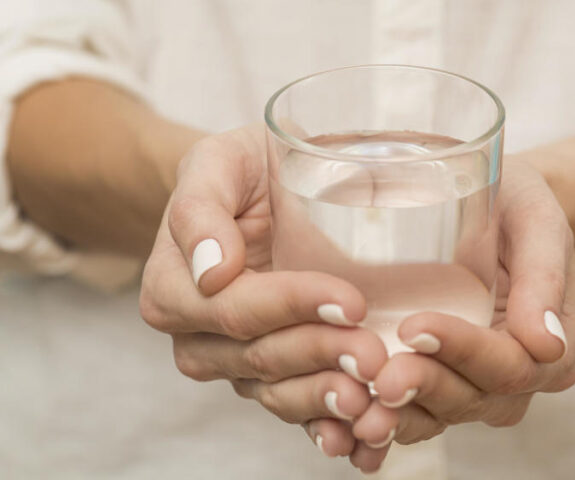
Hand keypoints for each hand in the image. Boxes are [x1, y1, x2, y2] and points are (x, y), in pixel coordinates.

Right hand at [139, 126, 392, 471]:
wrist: (260, 191)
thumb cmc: (241, 171)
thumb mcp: (218, 162)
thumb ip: (200, 208)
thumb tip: (210, 269)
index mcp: (175, 289)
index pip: (235, 309)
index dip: (292, 308)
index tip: (350, 301)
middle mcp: (200, 337)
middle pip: (260, 358)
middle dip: (320, 357)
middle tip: (373, 355)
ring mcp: (236, 363)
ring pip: (278, 393)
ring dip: (326, 400)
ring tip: (372, 399)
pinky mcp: (273, 375)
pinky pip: (295, 410)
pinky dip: (328, 427)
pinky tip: (362, 438)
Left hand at [345, 158, 574, 446]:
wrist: (496, 211)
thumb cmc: (518, 207)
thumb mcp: (537, 223)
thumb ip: (544, 275)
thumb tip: (548, 345)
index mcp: (555, 348)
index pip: (510, 364)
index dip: (463, 351)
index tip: (414, 327)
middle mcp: (519, 378)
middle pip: (473, 398)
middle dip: (425, 387)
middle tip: (379, 376)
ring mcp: (479, 387)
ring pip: (441, 414)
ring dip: (400, 415)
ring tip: (357, 401)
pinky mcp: (442, 383)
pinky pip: (417, 413)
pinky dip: (386, 419)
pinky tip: (350, 418)